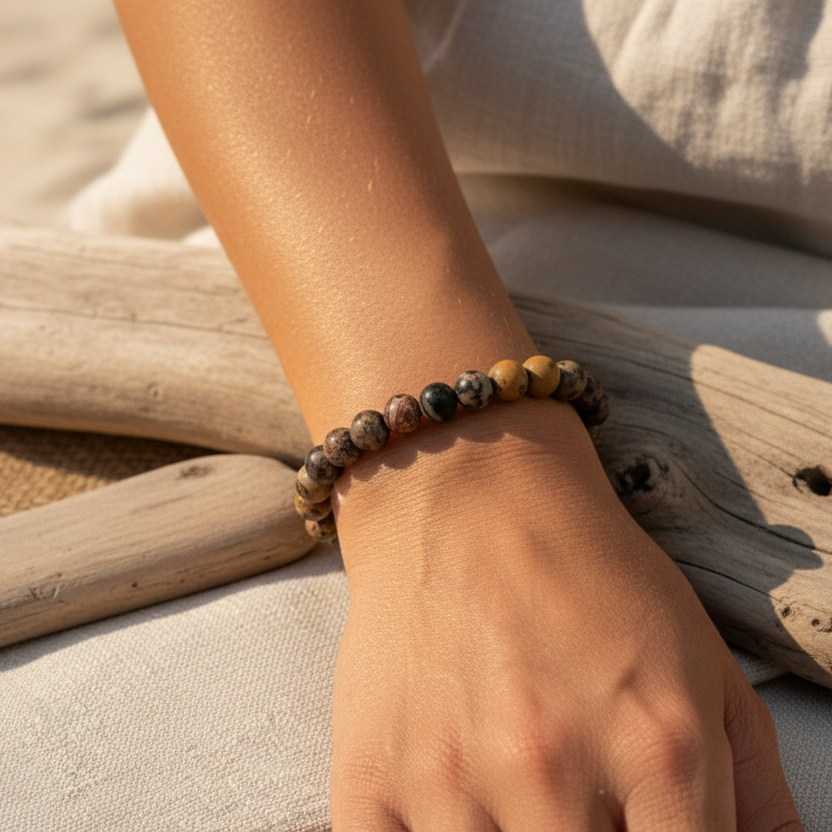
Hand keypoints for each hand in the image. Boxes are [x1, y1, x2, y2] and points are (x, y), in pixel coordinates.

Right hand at [329, 399, 801, 830]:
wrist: (465, 493)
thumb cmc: (581, 566)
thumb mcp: (700, 655)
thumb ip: (752, 786)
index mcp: (658, 747)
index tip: (638, 826)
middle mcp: (553, 770)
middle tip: (573, 798)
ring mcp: (449, 776)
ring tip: (511, 784)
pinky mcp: (368, 773)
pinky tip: (450, 801)